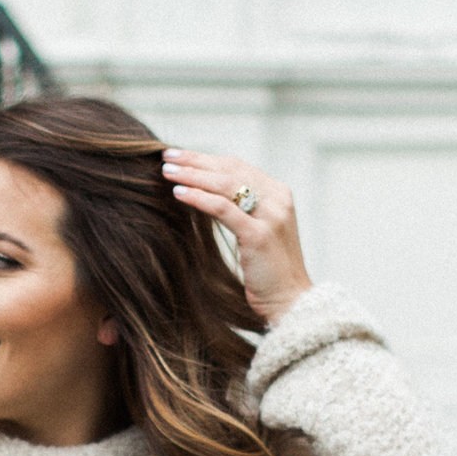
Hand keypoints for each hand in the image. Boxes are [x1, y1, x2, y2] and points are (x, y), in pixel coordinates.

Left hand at [162, 150, 311, 326]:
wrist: (290, 301)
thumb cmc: (268, 269)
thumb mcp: (256, 230)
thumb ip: (239, 208)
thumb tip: (202, 190)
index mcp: (278, 193)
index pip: (237, 165)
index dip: (206, 157)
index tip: (179, 155)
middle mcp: (278, 199)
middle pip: (229, 169)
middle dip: (195, 160)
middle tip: (167, 155)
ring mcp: (271, 216)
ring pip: (225, 184)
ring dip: (193, 175)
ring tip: (167, 171)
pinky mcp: (259, 235)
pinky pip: (223, 209)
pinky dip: (199, 198)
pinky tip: (178, 193)